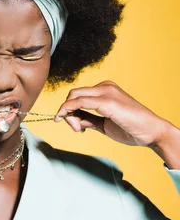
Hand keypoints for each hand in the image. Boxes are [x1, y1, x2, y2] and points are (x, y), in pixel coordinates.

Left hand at [54, 80, 169, 146]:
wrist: (151, 132)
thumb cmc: (131, 129)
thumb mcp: (104, 124)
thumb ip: (89, 120)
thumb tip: (74, 119)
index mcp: (105, 89)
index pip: (78, 96)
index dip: (70, 111)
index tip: (76, 127)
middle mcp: (105, 86)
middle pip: (73, 95)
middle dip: (67, 112)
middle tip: (76, 129)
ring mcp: (106, 92)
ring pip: (73, 97)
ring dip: (68, 115)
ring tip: (79, 129)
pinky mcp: (106, 101)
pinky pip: (79, 103)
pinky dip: (69, 112)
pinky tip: (74, 125)